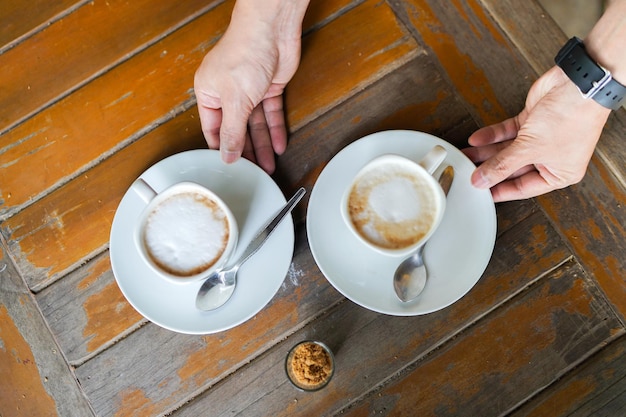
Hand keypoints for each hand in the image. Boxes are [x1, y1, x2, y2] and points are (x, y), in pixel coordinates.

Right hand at [194, 2, 304, 173]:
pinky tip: (279, 146)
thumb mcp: (235, 101)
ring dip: (262, 144)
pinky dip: (275, 129)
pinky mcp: (268, 88)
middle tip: (253, 172)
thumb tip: (227, 156)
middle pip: (236, 129)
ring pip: (255, 124)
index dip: (222, 149)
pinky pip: (270, 114)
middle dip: (246, 151)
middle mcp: (226, 93)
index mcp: (208, 93)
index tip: (230, 168)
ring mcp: (248, 91)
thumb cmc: (244, 54)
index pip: (212, 129)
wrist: (272, 29)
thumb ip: (232, 132)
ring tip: (268, 167)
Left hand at [463, 66, 610, 201]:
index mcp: (559, 174)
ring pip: (507, 150)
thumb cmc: (571, 118)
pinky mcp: (531, 122)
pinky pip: (507, 133)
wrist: (578, 84)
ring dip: (486, 152)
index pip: (523, 188)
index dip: (499, 190)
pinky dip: (492, 135)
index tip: (480, 193)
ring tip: (466, 156)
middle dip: (489, 169)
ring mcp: (540, 139)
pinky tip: (476, 140)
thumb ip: (502, 165)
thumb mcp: (530, 149)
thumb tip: (481, 180)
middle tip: (468, 172)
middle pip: (512, 168)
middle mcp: (550, 158)